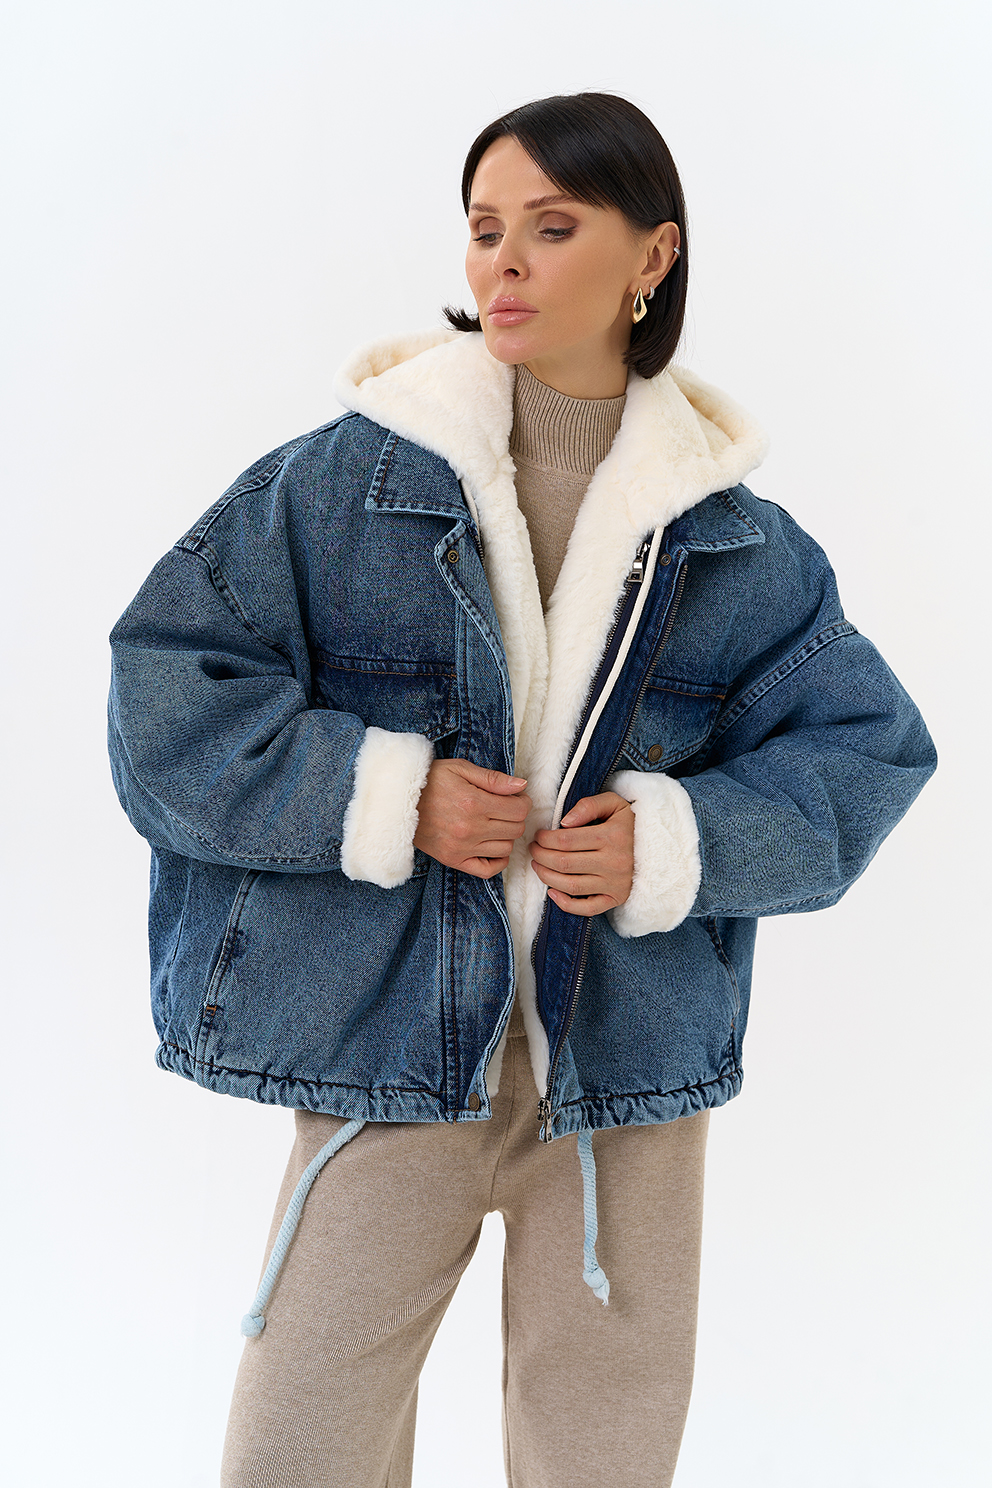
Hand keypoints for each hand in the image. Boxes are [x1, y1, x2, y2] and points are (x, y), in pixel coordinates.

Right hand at [414, 759, 531, 878]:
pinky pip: (488, 870)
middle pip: (516, 829)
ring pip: (506, 848)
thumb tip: (522, 785)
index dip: (523, 801)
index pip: (520, 810)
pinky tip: (493, 846)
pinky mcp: (453, 860)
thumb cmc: (429, 781)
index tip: (515, 797)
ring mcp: (462, 848)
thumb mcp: (460, 769)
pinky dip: (498, 861)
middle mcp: (470, 828)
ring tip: (495, 824)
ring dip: (507, 836)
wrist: (398, 802)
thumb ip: (493, 778)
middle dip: (516, 817)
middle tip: (506, 808)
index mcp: (474, 802)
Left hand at [528, 791, 633, 915]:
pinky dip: (566, 904)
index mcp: (612, 836)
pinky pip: (587, 908)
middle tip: (533, 849)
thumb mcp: (615, 803)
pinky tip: (552, 892)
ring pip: (570, 885)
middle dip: (541, 856)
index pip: (565, 840)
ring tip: (537, 866)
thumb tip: (563, 823)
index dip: (544, 839)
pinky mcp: (617, 898)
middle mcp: (614, 862)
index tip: (538, 836)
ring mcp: (615, 883)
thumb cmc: (631, 822)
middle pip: (564, 863)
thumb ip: (588, 806)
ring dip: (546, 877)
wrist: (661, 846)